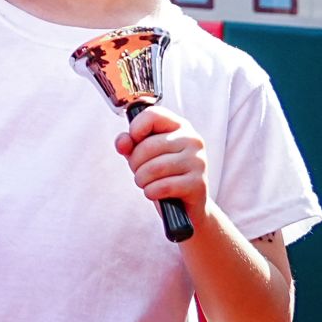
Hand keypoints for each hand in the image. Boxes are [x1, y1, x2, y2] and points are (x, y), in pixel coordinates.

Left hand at [117, 106, 208, 221]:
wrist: (186, 206)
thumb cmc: (162, 174)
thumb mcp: (142, 154)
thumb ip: (129, 143)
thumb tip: (123, 142)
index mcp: (179, 126)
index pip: (152, 115)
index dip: (135, 129)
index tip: (133, 143)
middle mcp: (192, 140)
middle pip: (149, 146)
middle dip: (135, 163)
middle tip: (138, 172)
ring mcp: (198, 161)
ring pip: (155, 167)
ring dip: (141, 179)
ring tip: (145, 183)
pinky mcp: (198, 184)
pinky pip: (164, 186)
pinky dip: (151, 192)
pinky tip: (153, 192)